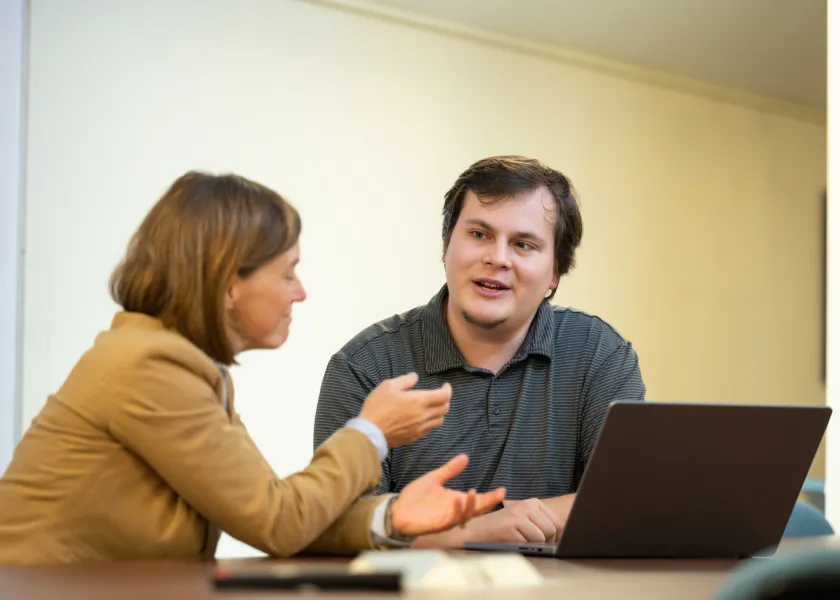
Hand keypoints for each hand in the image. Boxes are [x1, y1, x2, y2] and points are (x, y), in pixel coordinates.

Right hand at [359, 373, 450, 447]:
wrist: (370, 432)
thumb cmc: (378, 407)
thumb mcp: (388, 386)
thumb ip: (405, 380)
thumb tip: (415, 377)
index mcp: (419, 401)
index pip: (444, 396)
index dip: (447, 390)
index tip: (445, 386)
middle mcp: (423, 415)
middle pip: (445, 409)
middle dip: (445, 400)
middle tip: (439, 395)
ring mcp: (420, 428)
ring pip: (439, 421)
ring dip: (439, 412)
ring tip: (432, 407)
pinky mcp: (414, 437)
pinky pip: (429, 429)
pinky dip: (431, 422)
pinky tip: (423, 418)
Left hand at [389, 454, 504, 537]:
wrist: (396, 510)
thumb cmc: (415, 498)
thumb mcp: (434, 479)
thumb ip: (450, 470)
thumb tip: (465, 457)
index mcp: (456, 500)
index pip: (477, 499)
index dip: (490, 496)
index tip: (502, 489)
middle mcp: (455, 510)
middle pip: (477, 508)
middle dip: (488, 502)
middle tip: (499, 494)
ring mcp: (447, 518)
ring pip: (466, 515)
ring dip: (472, 505)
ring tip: (474, 492)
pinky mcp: (438, 524)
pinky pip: (451, 520)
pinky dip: (456, 511)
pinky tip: (457, 500)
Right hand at [461, 498, 562, 543]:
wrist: (474, 530)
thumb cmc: (502, 529)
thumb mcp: (525, 521)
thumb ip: (543, 524)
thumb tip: (565, 537)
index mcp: (532, 502)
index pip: (558, 523)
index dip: (555, 537)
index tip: (546, 541)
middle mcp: (526, 505)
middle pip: (552, 530)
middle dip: (545, 542)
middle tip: (528, 541)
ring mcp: (518, 515)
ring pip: (542, 538)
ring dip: (532, 545)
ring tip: (518, 540)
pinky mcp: (510, 527)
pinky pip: (529, 544)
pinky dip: (522, 548)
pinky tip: (511, 541)